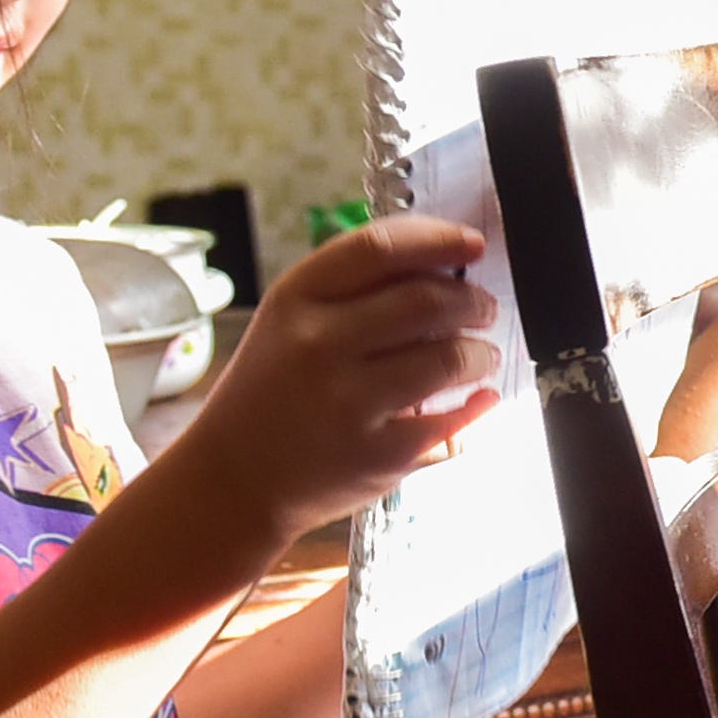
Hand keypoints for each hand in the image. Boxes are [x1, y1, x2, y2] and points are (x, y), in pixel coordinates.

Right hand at [164, 214, 499, 549]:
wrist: (234, 478)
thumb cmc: (272, 389)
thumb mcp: (290, 321)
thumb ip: (354, 290)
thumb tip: (443, 264)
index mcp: (296, 299)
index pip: (379, 248)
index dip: (438, 239)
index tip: (473, 244)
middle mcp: (318, 345)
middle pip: (426, 300)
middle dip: (472, 300)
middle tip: (483, 307)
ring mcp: (348, 403)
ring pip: (447, 357)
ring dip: (479, 352)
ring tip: (480, 355)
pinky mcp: (376, 455)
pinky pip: (451, 420)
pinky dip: (478, 404)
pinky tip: (481, 397)